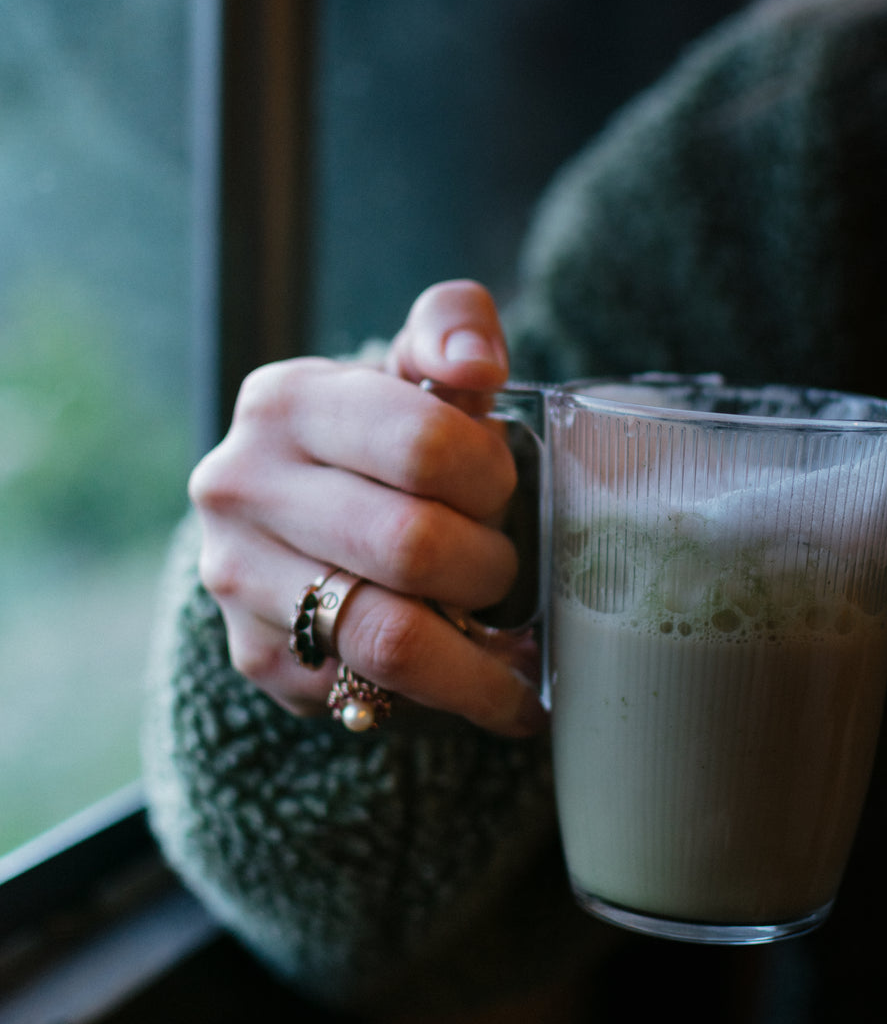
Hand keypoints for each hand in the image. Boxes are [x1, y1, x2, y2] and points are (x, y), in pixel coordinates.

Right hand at [188, 281, 546, 736]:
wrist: (300, 513)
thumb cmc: (385, 437)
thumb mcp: (415, 365)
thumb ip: (455, 328)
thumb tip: (476, 364)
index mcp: (286, 400)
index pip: (425, 447)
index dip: (490, 479)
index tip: (500, 491)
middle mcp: (241, 486)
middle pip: (413, 547)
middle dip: (488, 566)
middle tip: (504, 568)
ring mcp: (238, 577)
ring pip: (391, 638)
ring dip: (476, 653)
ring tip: (511, 650)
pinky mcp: (255, 658)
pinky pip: (371, 694)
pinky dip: (443, 696)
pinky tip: (470, 679)